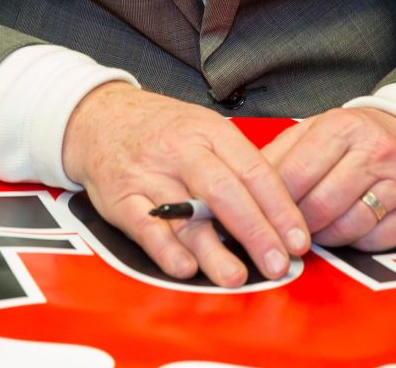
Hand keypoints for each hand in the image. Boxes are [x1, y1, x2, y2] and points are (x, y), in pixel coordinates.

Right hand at [60, 82, 308, 286]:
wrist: (97, 118)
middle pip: (224, 191)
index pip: (253, 170)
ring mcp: (148, 174)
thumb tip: (281, 215)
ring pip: (185, 215)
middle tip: (278, 264)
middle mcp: (180, 150)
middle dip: (255, 231)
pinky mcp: (121, 198)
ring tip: (236, 277)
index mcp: (209, 131)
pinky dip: (166, 249)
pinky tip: (186, 268)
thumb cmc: (162, 131)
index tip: (299, 240)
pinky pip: (146, 226)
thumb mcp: (203, 129)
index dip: (280, 208)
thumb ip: (236, 166)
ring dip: (213, 249)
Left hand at [262, 106, 395, 251]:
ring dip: (320, 236)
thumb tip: (241, 183)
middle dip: (295, 223)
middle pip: (319, 203)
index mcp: (342, 126)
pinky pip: (370, 240)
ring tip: (311, 230)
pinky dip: (349, 242)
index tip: (259, 213)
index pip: (295, 173)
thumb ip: (281, 153)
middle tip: (283, 230)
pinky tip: (342, 230)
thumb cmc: (356, 140)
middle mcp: (374, 151)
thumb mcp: (317, 131)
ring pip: (343, 226)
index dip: (272, 200)